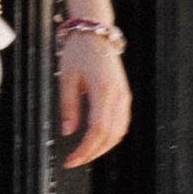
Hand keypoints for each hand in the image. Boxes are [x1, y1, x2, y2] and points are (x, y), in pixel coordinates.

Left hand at [57, 18, 132, 167]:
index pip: (97, 130)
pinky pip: (122, 123)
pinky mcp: (125, 95)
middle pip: (110, 136)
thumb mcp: (67, 78)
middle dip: (92, 152)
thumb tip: (68, 132)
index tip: (71, 160)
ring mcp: (125, 96)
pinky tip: (97, 140)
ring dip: (103, 146)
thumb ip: (68, 106)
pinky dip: (111, 136)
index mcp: (103, 91)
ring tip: (84, 153)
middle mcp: (118, 96)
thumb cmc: (79, 52)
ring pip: (119, 132)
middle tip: (74, 160)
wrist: (96, 33)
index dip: (85, 150)